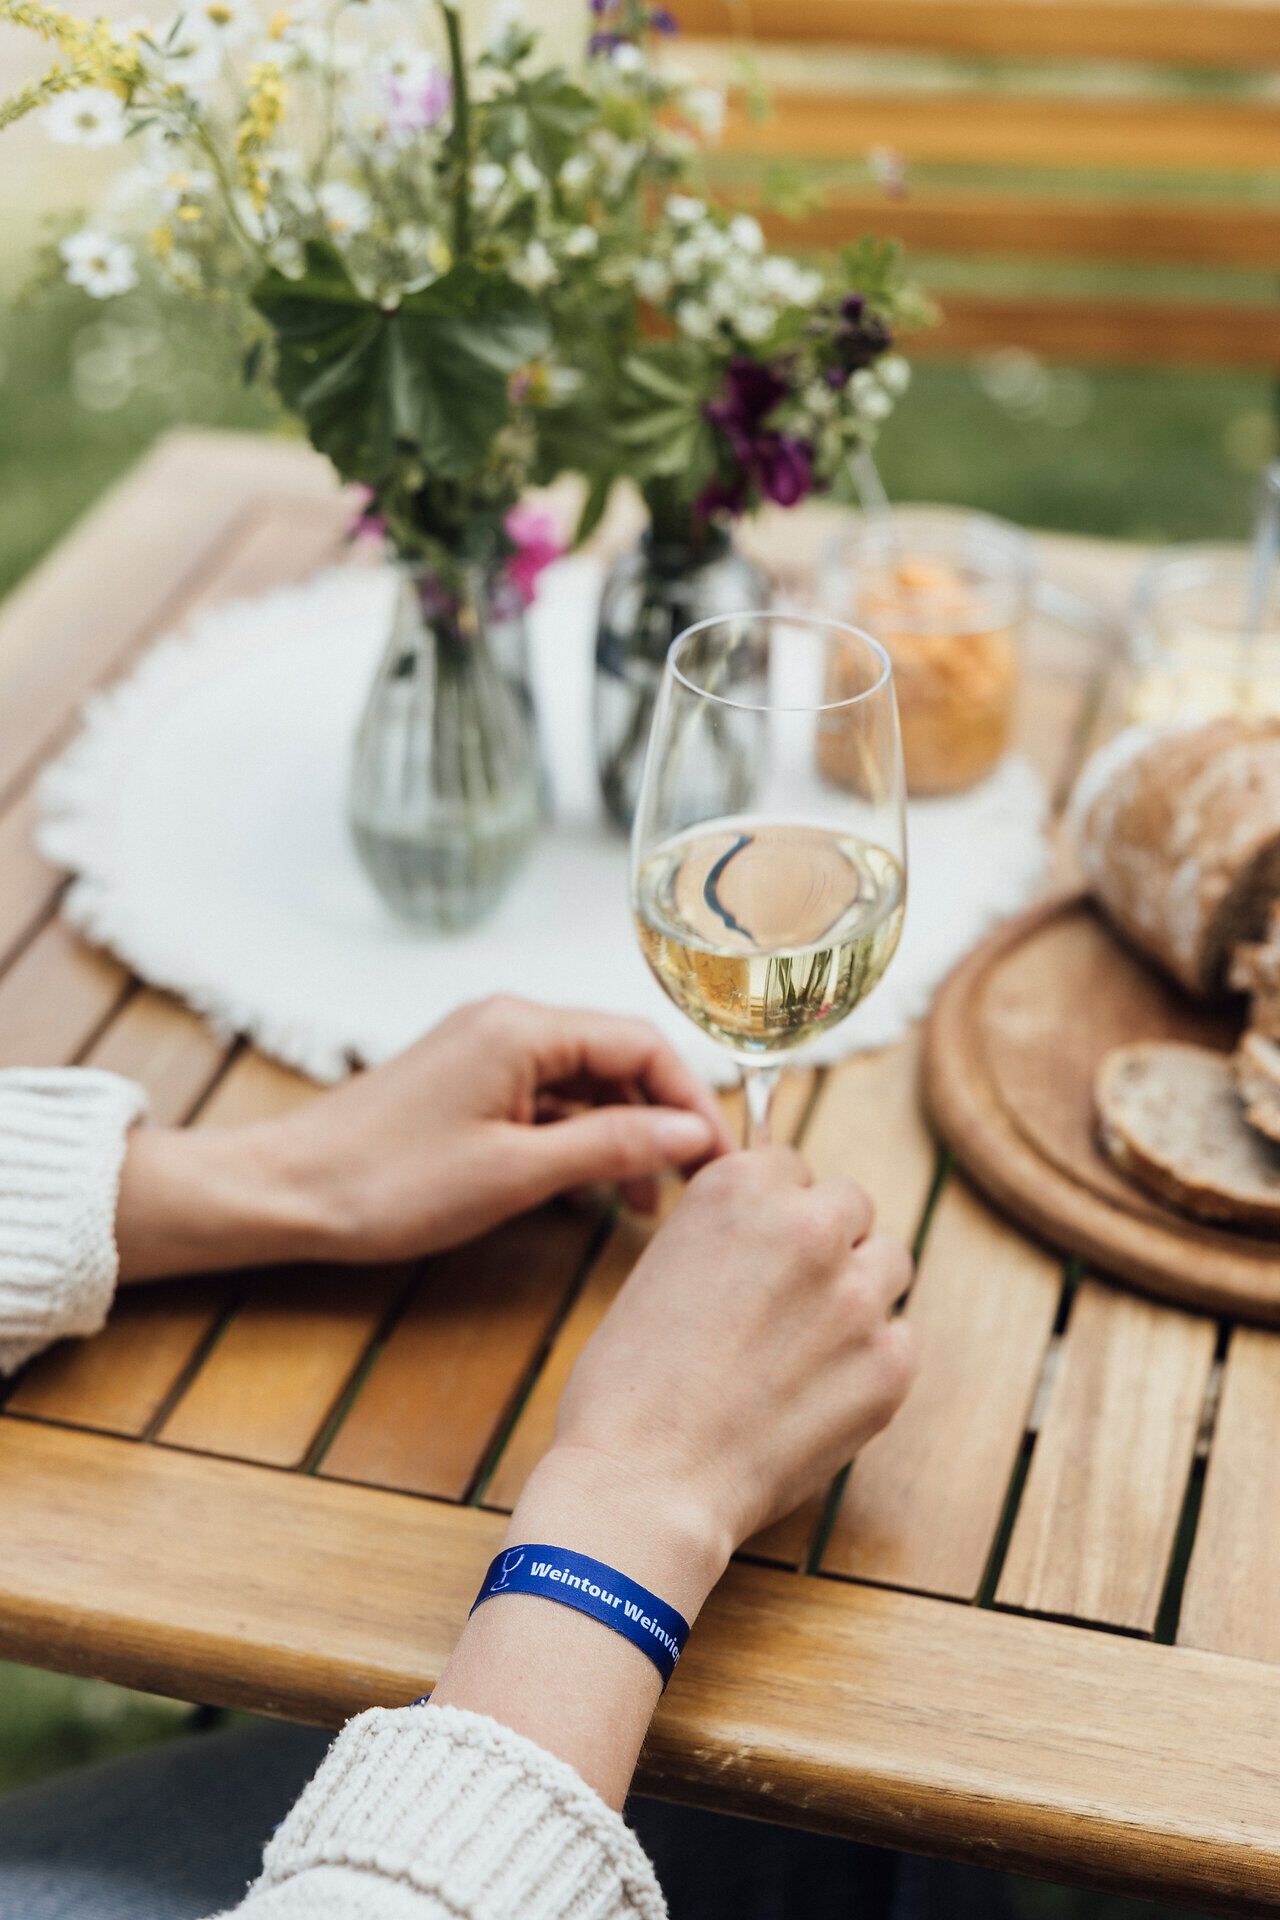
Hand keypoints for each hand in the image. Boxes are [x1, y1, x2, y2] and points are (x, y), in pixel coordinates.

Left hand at [116, 997, 732, 1280]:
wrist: (287, 1194)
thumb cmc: (389, 1183)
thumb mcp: (515, 1172)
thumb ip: (610, 1145)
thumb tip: (692, 1134)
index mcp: (524, 1026)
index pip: (642, 1044)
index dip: (691, 1100)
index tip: (719, 1161)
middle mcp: (510, 1023)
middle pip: (619, 1059)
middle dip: (662, 1120)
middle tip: (692, 1187)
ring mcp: (487, 1052)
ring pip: (586, 1084)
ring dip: (622, 1137)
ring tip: (644, 1205)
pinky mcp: (469, 1084)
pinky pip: (548, 1101)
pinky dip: (579, 1141)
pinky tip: (593, 1190)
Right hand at [431, 1147, 914, 1806]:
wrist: (644, 1483)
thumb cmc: (628, 1385)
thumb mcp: (660, 1268)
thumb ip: (728, 1234)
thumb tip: (769, 1232)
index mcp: (740, 1187)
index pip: (792, 1166)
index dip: (775, 1210)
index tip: (761, 1248)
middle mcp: (808, 1224)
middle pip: (851, 1205)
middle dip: (827, 1242)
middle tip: (789, 1298)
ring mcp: (857, 1293)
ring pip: (890, 1264)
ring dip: (859, 1292)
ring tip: (808, 1345)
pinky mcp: (891, 1363)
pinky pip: (900, 1339)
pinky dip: (870, 1362)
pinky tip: (817, 1395)